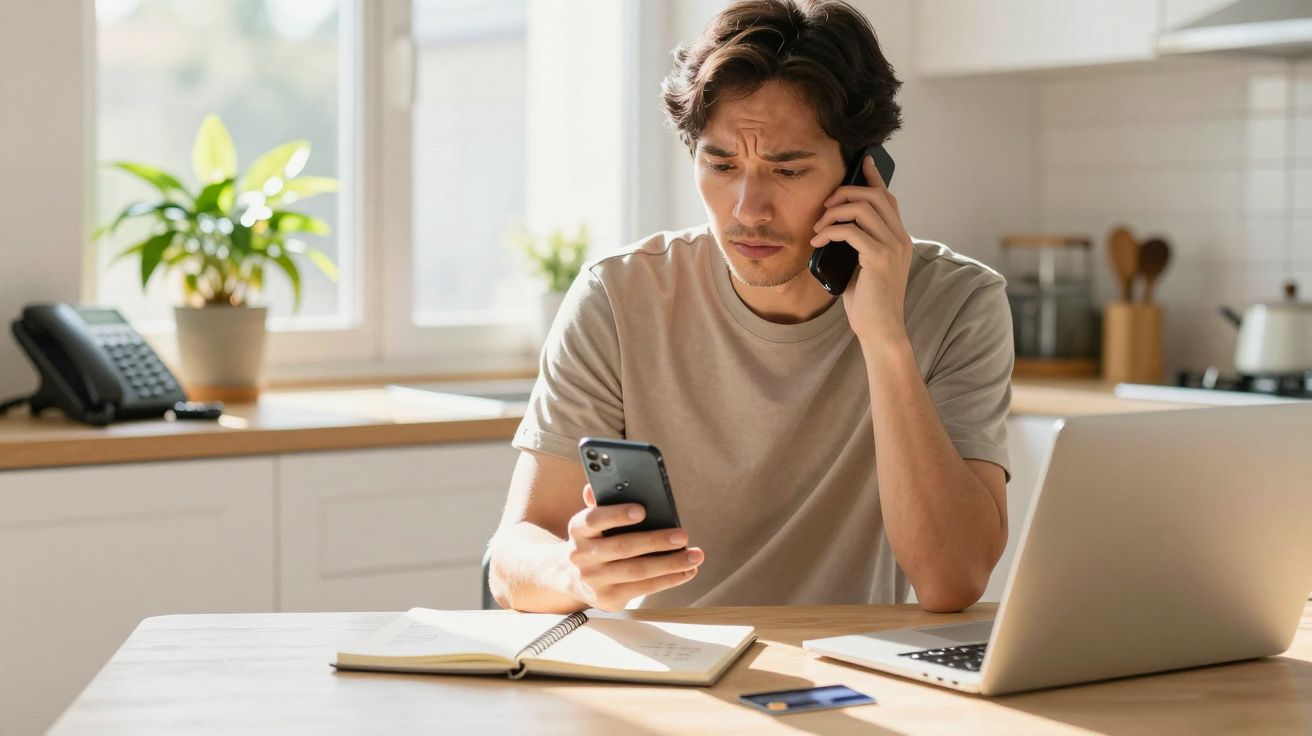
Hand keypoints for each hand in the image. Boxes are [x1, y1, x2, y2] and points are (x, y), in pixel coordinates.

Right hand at [563, 484, 703, 611]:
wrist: (572, 577)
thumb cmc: (594, 541)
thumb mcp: (592, 521)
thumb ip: (599, 502)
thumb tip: (595, 486)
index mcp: (578, 530)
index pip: (594, 520)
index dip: (617, 515)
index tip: (642, 510)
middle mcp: (582, 556)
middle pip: (623, 548)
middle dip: (656, 541)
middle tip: (682, 536)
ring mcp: (595, 580)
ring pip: (637, 571)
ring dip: (670, 564)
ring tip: (694, 556)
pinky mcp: (609, 598)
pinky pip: (644, 588)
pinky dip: (669, 580)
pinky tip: (686, 571)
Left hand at [810, 153, 913, 344]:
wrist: (880, 330)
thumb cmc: (868, 301)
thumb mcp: (862, 266)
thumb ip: (858, 244)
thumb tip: (836, 226)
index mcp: (899, 238)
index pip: (888, 197)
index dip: (875, 177)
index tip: (862, 161)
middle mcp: (900, 238)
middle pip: (875, 195)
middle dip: (845, 192)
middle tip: (824, 206)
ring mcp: (892, 247)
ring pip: (863, 208)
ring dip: (834, 212)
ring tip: (818, 227)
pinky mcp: (879, 258)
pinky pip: (851, 231)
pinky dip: (830, 231)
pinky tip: (817, 241)